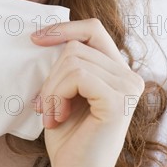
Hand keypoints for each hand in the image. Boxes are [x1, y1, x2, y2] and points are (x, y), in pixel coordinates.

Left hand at [31, 18, 144, 166]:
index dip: (64, 28)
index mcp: (118, 72)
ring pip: (73, 61)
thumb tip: (46, 34)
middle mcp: (129, 77)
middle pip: (76, 47)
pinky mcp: (118, 101)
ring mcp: (127, 88)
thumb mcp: (67, 92)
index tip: (36, 39)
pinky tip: (58, 117)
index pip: (93, 30)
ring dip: (52, 90)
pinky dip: (58, 95)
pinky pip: (77, 76)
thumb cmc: (69, 138)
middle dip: (51, 76)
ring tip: (52, 115)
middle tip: (44, 106)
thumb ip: (68, 65)